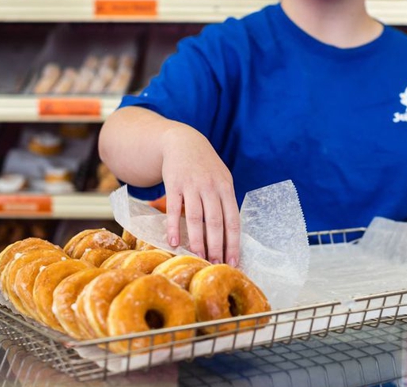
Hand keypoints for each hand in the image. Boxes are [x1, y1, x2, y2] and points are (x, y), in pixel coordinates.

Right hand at [161, 123, 239, 265]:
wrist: (183, 142)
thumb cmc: (205, 166)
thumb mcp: (221, 178)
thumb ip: (226, 201)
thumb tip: (230, 233)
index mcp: (226, 188)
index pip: (232, 220)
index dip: (233, 243)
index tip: (233, 262)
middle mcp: (211, 187)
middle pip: (215, 222)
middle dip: (216, 246)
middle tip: (215, 265)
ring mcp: (192, 185)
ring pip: (196, 218)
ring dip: (197, 241)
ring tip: (198, 258)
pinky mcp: (174, 184)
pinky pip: (174, 209)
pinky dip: (174, 227)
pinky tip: (173, 242)